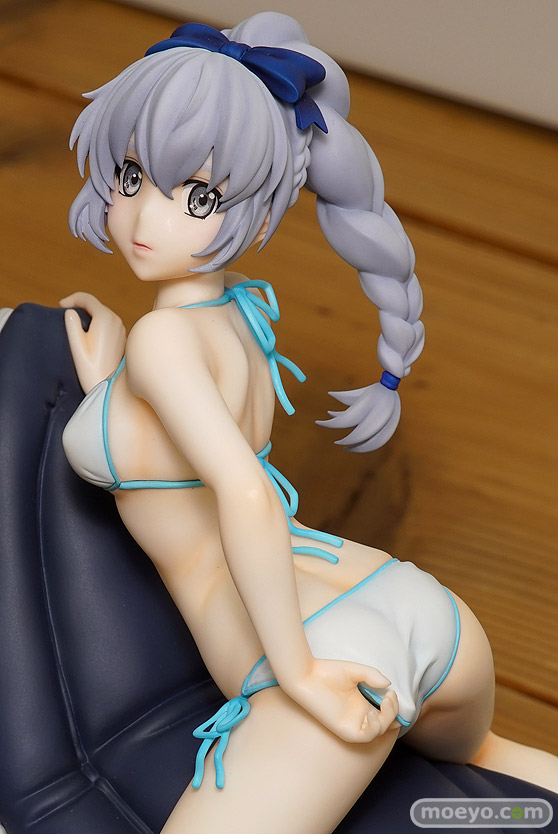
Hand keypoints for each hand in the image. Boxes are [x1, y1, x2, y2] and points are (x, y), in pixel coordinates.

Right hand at [60, 292, 125, 392]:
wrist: (109, 386)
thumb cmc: (91, 368)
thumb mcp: (76, 345)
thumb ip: (72, 325)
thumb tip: (70, 312)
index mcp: (105, 318)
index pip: (86, 299)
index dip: (72, 299)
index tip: (60, 305)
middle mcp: (116, 320)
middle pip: (95, 305)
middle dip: (79, 306)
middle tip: (64, 312)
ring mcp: (120, 328)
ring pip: (101, 313)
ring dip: (88, 314)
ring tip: (74, 321)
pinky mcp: (121, 336)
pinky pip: (107, 323)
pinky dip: (96, 322)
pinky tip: (87, 332)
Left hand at [281, 657, 399, 743]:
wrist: (306, 675)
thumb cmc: (326, 672)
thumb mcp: (354, 671)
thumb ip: (372, 676)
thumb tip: (388, 684)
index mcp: (360, 704)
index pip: (383, 712)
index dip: (393, 707)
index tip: (391, 693)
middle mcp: (357, 716)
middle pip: (384, 723)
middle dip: (392, 711)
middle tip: (389, 696)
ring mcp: (351, 723)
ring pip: (377, 731)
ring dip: (387, 719)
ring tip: (385, 701)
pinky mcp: (343, 729)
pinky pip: (364, 736)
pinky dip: (373, 727)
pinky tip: (371, 712)